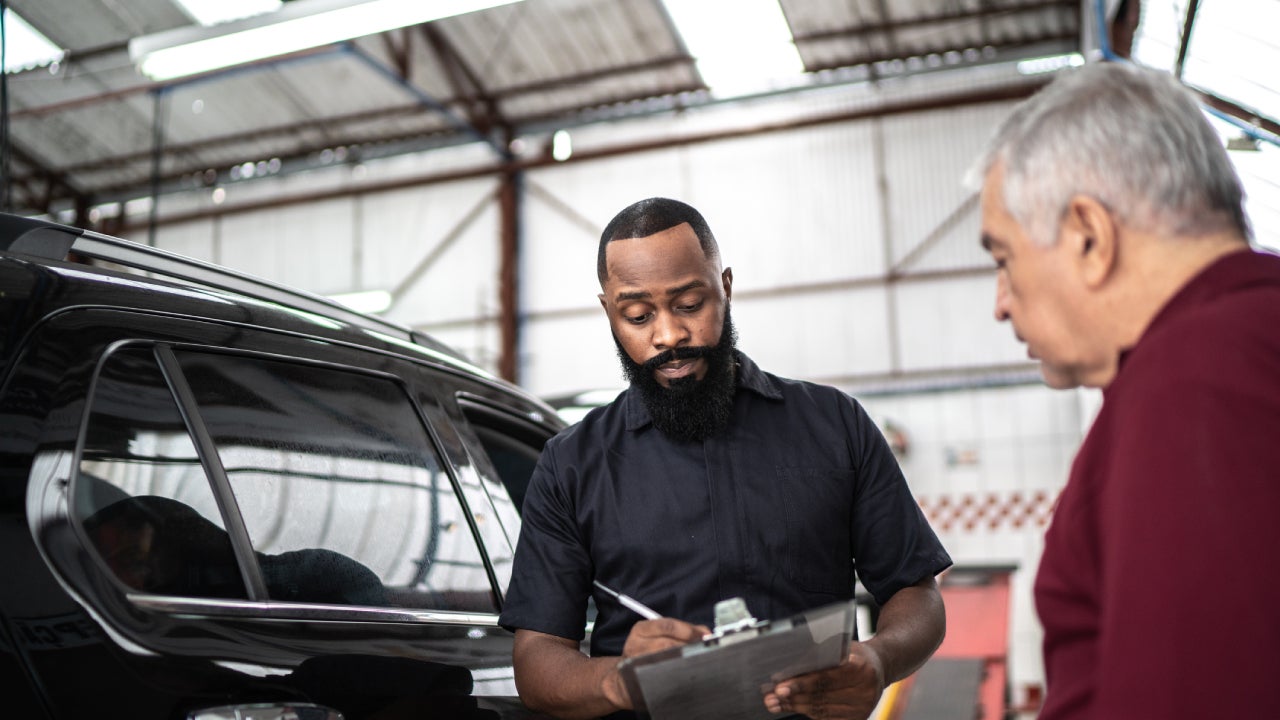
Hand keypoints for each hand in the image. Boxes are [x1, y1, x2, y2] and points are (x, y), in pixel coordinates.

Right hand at [602, 618, 710, 709]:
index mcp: (641, 629)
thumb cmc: (647, 653)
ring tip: (699, 661)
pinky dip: (679, 674)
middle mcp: (636, 645)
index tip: (706, 635)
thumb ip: (682, 630)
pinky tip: (687, 673)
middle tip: (705, 650)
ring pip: (667, 660)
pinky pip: (665, 676)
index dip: (690, 630)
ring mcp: (637, 664)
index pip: (668, 625)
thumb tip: (705, 631)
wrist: (623, 679)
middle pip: (669, 644)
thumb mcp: (658, 634)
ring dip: (687, 660)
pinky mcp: (641, 681)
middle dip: (690, 646)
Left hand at [763, 642, 885, 719]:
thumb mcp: (839, 646)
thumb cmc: (853, 652)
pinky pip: (828, 717)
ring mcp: (863, 706)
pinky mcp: (859, 718)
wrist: (879, 665)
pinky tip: (792, 706)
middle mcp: (865, 689)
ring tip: (775, 703)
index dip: (800, 683)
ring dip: (795, 706)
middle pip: (821, 696)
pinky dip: (808, 712)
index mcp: (860, 666)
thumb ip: (818, 655)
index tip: (779, 686)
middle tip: (771, 696)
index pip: (825, 677)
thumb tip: (788, 667)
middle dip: (793, 697)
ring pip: (822, 710)